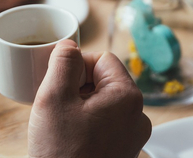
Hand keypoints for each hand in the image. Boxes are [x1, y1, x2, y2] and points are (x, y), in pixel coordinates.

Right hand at [28, 40, 151, 157]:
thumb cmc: (61, 153)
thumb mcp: (53, 97)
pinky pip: (106, 125)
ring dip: (80, 107)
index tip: (58, 83)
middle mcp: (138, 116)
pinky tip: (69, 138)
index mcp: (127, 97)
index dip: (76, 65)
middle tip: (56, 105)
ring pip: (104, 104)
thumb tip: (69, 45)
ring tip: (61, 125)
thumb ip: (62, 62)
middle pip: (104, 81)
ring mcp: (132, 137)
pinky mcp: (123, 152)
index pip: (102, 59)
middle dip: (77, 87)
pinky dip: (87, 125)